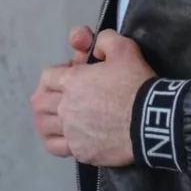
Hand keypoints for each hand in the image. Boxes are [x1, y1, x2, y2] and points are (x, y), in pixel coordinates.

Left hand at [30, 30, 154, 166]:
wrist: (151, 120)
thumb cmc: (136, 83)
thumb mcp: (125, 48)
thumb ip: (105, 39)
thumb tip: (95, 45)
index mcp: (71, 81)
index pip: (47, 76)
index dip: (59, 72)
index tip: (76, 74)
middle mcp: (65, 107)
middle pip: (40, 101)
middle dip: (48, 95)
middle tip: (64, 96)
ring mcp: (71, 132)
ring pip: (43, 126)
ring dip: (46, 118)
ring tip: (58, 117)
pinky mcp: (81, 151)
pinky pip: (56, 147)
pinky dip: (56, 141)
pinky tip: (66, 137)